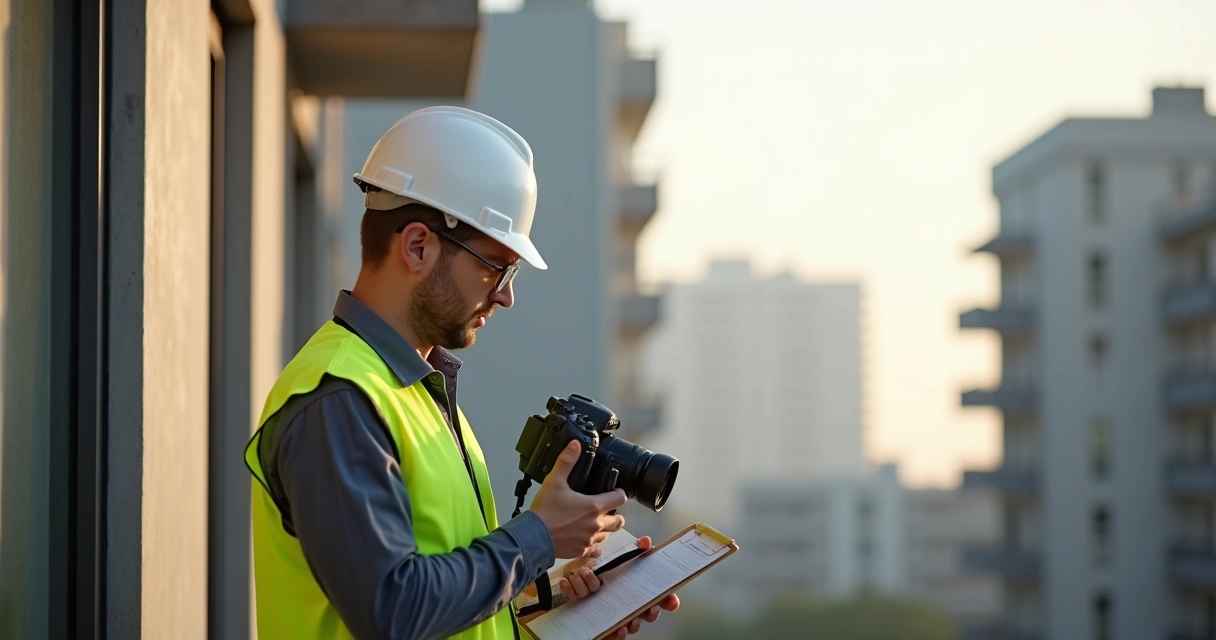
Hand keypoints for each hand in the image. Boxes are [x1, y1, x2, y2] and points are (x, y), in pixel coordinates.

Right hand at [530, 441, 628, 558]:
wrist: (533, 537)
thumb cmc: (544, 511)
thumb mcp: (554, 481)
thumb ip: (566, 462)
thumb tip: (575, 445)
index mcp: (593, 506)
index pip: (619, 498)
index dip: (619, 493)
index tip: (615, 492)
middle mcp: (595, 524)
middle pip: (618, 521)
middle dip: (616, 515)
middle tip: (609, 510)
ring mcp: (589, 539)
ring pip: (607, 535)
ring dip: (605, 529)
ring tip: (595, 523)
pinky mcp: (581, 551)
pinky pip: (595, 550)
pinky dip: (594, 546)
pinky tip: (588, 542)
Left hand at [558, 536, 680, 636]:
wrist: (583, 582)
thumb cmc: (611, 573)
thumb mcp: (623, 558)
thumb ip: (636, 549)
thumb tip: (645, 541)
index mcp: (641, 591)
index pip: (661, 597)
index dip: (669, 601)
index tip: (672, 601)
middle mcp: (633, 606)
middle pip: (648, 613)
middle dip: (652, 614)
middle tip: (650, 609)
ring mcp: (620, 617)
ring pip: (631, 626)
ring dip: (633, 625)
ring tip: (629, 623)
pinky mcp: (606, 626)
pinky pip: (613, 633)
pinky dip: (617, 633)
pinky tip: (617, 629)